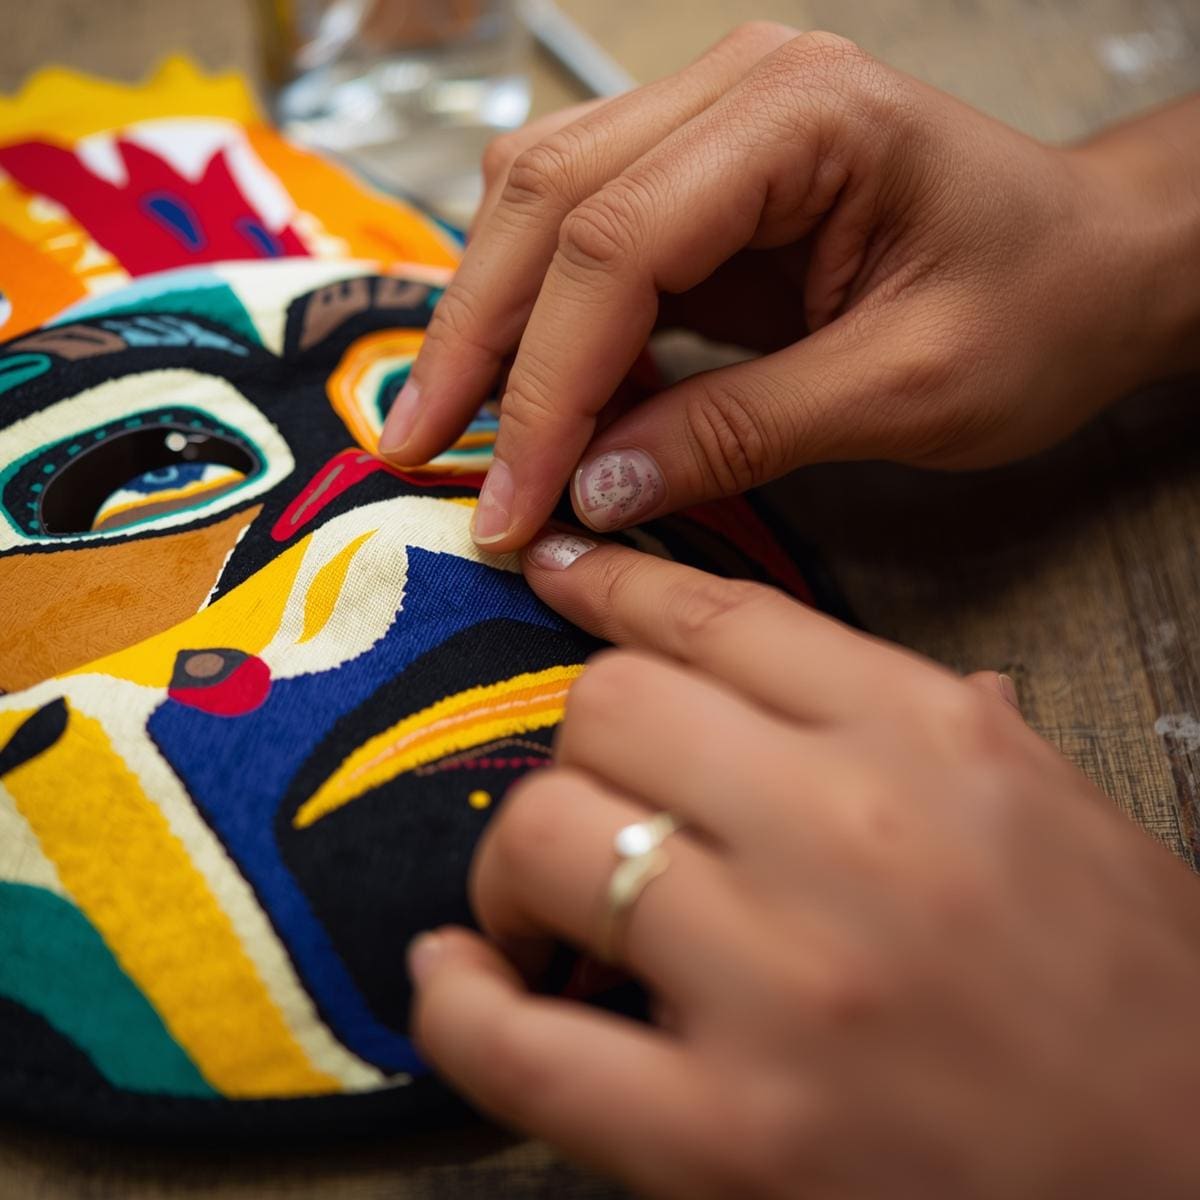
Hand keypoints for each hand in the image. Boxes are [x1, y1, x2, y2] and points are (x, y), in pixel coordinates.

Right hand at [378, 23, 1198, 549]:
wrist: (1092, 262)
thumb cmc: (1035, 311)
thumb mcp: (905, 391)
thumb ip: (740, 434)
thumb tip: (590, 493)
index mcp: (802, 116)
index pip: (617, 244)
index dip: (543, 383)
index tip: (508, 500)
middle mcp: (735, 90)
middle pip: (544, 200)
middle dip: (475, 341)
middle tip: (419, 450)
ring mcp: (709, 121)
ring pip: (537, 201)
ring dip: (487, 319)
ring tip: (453, 428)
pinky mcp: (699, 175)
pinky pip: (578, 229)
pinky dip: (536, 313)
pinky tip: (523, 387)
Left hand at [409, 535, 1199, 1198]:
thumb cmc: (1141, 999)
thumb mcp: (1059, 814)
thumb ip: (930, 724)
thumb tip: (806, 668)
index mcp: (933, 740)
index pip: (721, 616)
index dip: (619, 587)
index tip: (561, 575)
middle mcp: (851, 833)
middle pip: (610, 708)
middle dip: (581, 747)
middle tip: (596, 803)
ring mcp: (780, 988)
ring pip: (547, 834)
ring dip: (516, 865)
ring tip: (543, 910)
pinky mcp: (726, 1143)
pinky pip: (516, 1042)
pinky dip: (457, 1000)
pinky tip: (461, 976)